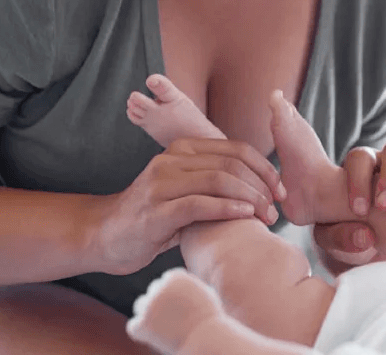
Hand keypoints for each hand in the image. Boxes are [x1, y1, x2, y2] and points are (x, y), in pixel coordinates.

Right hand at [92, 137, 285, 274]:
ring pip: (219, 180)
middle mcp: (171, 159)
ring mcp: (161, 183)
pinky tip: (245, 216)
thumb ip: (211, 182)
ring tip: (265, 216)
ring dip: (250, 198)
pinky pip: (200, 204)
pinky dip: (227, 208)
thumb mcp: (183, 189)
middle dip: (262, 185)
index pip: (236, 149)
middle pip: (232, 163)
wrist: (104, 235)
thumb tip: (257, 188)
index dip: (264, 168)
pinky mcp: (157, 211)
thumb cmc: (152, 216)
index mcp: (182, 149)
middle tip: (276, 208)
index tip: (280, 190)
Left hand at [127, 268, 223, 353]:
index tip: (183, 307)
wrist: (205, 339)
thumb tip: (183, 282)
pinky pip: (134, 326)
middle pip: (154, 290)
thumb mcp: (205, 295)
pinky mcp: (142, 323)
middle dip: (161, 303)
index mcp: (175, 277)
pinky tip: (155, 338)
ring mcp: (149, 305)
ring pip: (140, 305)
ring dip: (149, 314)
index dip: (174, 294)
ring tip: (164, 328)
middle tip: (174, 319)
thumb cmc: (210, 320)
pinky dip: (142, 332)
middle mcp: (159, 287)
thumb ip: (190, 286)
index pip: (167, 280)